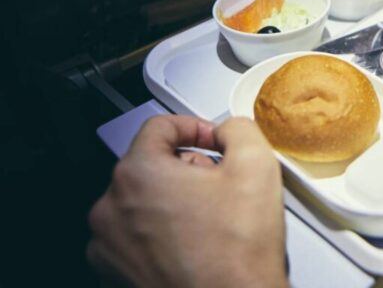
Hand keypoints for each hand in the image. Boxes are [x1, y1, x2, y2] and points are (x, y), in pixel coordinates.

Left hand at [87, 116, 285, 287]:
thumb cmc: (237, 250)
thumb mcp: (256, 165)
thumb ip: (238, 129)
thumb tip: (228, 130)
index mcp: (138, 173)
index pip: (160, 127)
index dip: (194, 127)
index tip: (213, 142)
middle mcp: (111, 207)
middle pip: (149, 165)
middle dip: (185, 168)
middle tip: (219, 185)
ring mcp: (109, 245)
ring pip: (141, 202)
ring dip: (172, 202)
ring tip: (208, 219)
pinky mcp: (114, 273)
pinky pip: (135, 237)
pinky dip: (160, 234)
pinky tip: (193, 244)